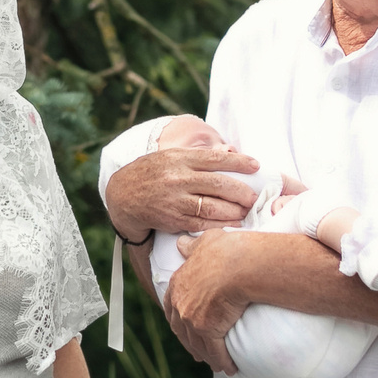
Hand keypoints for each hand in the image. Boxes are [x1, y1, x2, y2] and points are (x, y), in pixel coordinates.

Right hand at [105, 146, 260, 243]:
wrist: (122, 196)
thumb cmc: (151, 173)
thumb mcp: (170, 156)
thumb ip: (197, 156)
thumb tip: (229, 153)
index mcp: (179, 158)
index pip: (216, 158)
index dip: (239, 162)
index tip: (256, 166)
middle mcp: (178, 178)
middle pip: (218, 184)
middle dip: (242, 191)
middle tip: (254, 196)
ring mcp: (175, 200)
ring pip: (212, 205)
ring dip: (234, 210)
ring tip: (247, 210)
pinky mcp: (173, 219)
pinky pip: (202, 222)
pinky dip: (220, 223)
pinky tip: (232, 223)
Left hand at [162, 227, 272, 373]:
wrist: (240, 265)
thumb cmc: (227, 250)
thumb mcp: (205, 242)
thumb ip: (192, 246)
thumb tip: (180, 244)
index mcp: (178, 284)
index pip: (172, 307)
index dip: (178, 319)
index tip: (185, 327)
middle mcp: (181, 304)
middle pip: (181, 330)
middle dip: (190, 342)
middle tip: (198, 352)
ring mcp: (192, 319)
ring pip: (198, 344)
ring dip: (206, 356)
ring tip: (216, 364)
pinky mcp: (207, 330)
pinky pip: (215, 352)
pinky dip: (222, 361)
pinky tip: (229, 368)